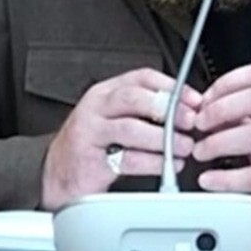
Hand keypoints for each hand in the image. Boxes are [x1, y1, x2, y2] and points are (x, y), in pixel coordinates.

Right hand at [41, 68, 201, 209]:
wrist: (57, 173)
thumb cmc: (91, 145)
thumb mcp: (114, 118)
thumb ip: (145, 110)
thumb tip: (187, 110)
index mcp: (105, 92)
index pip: (142, 77)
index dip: (172, 87)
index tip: (194, 100)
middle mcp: (96, 108)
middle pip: (134, 97)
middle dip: (169, 109)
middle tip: (190, 121)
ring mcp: (90, 133)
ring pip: (131, 128)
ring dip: (165, 139)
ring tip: (184, 147)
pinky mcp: (90, 161)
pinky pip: (127, 159)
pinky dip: (153, 162)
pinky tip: (167, 165)